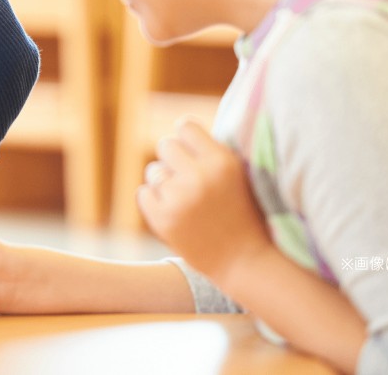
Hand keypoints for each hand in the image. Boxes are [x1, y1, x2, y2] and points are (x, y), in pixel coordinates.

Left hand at [136, 117, 273, 286]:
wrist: (243, 261)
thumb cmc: (242, 214)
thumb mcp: (237, 175)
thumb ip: (211, 152)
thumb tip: (180, 127)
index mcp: (222, 162)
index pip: (185, 126)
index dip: (186, 138)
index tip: (191, 151)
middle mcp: (199, 176)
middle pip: (166, 145)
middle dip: (173, 159)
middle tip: (186, 177)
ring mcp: (179, 199)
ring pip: (153, 171)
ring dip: (164, 181)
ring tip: (184, 199)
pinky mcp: (163, 220)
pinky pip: (144, 193)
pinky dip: (154, 201)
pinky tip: (174, 212)